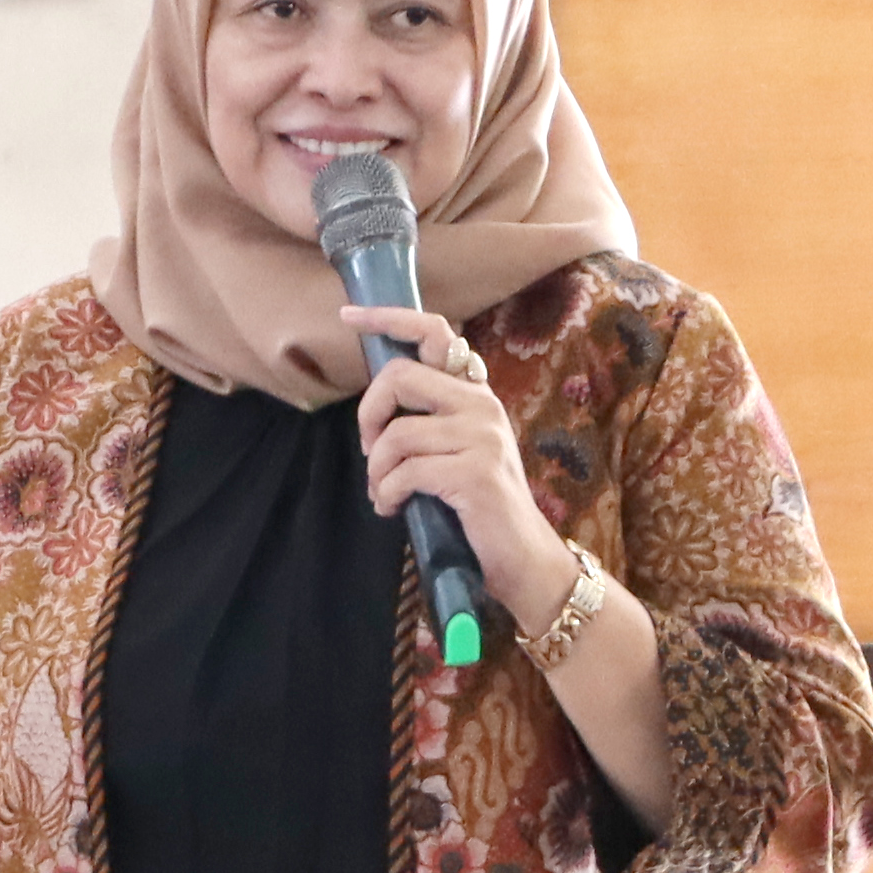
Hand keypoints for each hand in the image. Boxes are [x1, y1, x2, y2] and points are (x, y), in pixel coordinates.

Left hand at [346, 303, 559, 604]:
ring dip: (376, 471)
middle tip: (369, 451)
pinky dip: (387, 494)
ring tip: (384, 493)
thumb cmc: (477, 506)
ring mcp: (482, 437)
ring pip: (396, 434)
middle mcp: (482, 405)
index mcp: (475, 393)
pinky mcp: (475, 473)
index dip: (388, 318)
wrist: (522, 557)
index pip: (436, 333)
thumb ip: (428, 420)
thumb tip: (376, 405)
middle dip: (368, 415)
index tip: (349, 314)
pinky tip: (393, 508)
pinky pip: (405, 472)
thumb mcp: (455, 450)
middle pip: (399, 377)